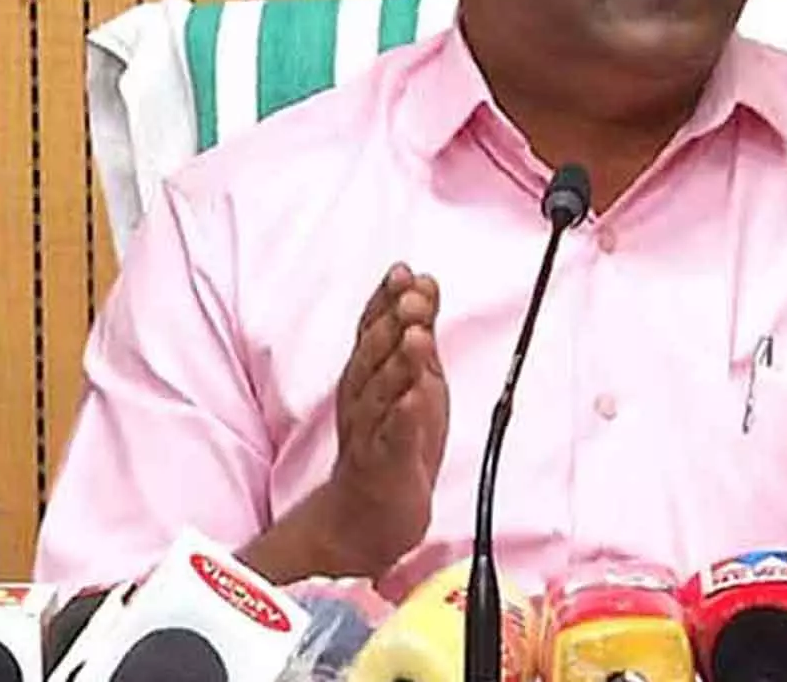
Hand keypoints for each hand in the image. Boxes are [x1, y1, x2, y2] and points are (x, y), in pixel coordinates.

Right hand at [323, 263, 449, 574]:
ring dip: (399, 363)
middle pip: (373, 356)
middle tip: (412, 297)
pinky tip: (415, 398)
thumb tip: (424, 282)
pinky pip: (394, 439)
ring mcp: (371, 432)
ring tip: (418, 337)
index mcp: (367, 374)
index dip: (386, 300)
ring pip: (382, 394)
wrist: (366, 514)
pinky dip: (404, 418)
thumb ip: (416, 329)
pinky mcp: (385, 465)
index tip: (404, 271)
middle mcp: (362, 398)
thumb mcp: (412, 376)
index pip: (372, 329)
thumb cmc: (391, 439)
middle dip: (392, 323)